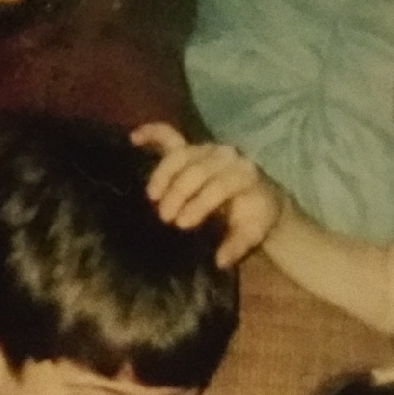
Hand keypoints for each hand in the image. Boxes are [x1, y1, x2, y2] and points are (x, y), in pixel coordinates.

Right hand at [133, 124, 283, 266]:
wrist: (260, 197)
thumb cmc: (254, 216)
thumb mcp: (252, 233)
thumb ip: (238, 246)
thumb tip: (220, 260)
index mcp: (244, 174)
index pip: (219, 186)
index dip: (199, 204)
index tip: (182, 224)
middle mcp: (226, 155)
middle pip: (197, 170)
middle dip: (178, 193)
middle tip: (165, 218)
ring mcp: (206, 149)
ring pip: (180, 155)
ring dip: (163, 174)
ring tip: (153, 197)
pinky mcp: (191, 148)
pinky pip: (169, 135)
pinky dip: (151, 134)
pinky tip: (133, 138)